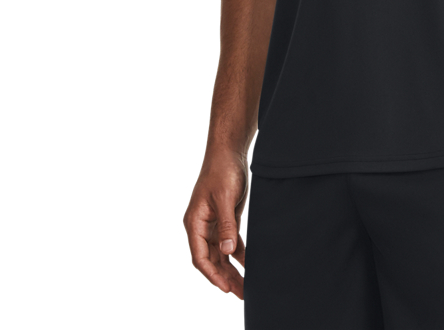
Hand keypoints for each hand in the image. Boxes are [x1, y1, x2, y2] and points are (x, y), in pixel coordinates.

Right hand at [183, 151, 247, 298]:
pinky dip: (238, 253)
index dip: (212, 274)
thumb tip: (227, 250)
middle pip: (212, 259)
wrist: (229, 151)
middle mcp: (202, 226)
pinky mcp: (226, 218)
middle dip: (225, 277)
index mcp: (195, 222)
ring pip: (222, 253)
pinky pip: (231, 241)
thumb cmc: (222, 170)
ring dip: (232, 269)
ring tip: (245, 286)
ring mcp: (213, 223)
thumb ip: (226, 224)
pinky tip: (248, 265)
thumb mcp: (225, 197)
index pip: (200, 256)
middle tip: (240, 293)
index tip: (225, 287)